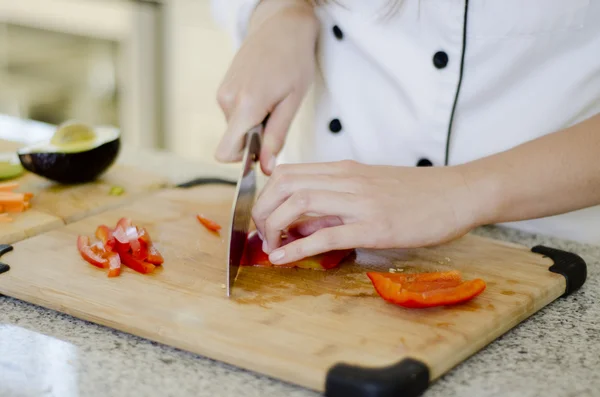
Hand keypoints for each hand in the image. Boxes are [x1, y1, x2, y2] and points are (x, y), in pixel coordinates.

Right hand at [214, 0, 318, 174]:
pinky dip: (249, 112)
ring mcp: (223, 93)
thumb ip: (276, 137)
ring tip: (273, 100)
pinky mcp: (224, 87)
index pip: (225, 152)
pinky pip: (234, 114)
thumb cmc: (294, 60)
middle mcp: (227, 101)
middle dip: (254, 139)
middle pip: (233, 141)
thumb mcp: (292, 102)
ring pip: (235, 128)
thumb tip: (265, 167)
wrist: (282, 25)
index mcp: (245, 106)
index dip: (243, 160)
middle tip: (277, 117)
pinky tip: (265, 93)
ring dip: (254, 123)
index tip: (263, 153)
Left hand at [251, 160, 483, 263]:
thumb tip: (301, 226)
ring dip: (274, 228)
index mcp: (344, 170)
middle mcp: (347, 180)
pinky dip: (297, 247)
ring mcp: (360, 202)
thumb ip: (334, 204)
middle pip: (284, 185)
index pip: (287, 173)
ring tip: (271, 248)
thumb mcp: (369, 190)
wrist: (459, 193)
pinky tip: (282, 259)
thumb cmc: (417, 194)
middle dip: (262, 211)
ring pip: (299, 204)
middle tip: (262, 236)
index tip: (265, 218)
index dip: (266, 196)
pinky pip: (326, 235)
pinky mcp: (375, 226)